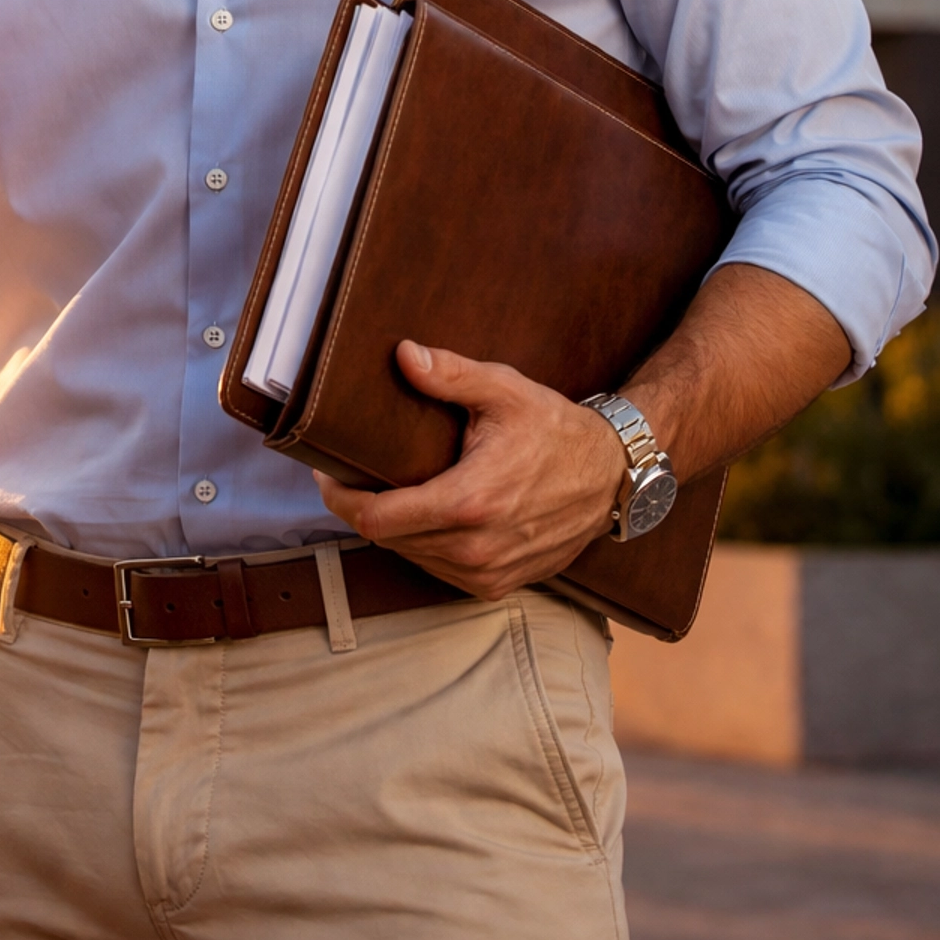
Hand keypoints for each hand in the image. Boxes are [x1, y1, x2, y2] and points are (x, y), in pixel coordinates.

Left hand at [314, 342, 626, 601]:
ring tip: (388, 490)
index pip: (376, 519)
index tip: (326, 475)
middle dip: (363, 507)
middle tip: (352, 473)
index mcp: (469, 502)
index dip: (341, 499)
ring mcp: (489, 573)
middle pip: (387, 539)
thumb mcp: (504, 391)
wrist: (613, 477)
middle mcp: (476, 547)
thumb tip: (402, 355)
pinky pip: (440, 570)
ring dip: (394, 528)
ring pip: (411, 557)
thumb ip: (450, 374)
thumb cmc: (555, 429)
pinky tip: (426, 514)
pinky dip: (425, 545)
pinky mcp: (500, 585)